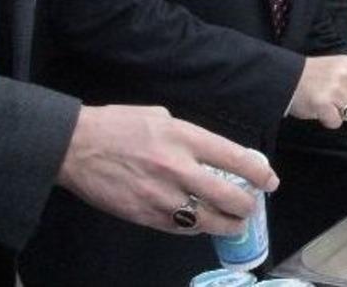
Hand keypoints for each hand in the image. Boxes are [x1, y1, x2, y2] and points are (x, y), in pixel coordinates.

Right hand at [58, 105, 278, 235]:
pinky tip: (202, 224)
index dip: (260, 174)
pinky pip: (181, 228)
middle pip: (229, 196)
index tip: (270, 182)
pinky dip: (197, 228)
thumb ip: (192, 137)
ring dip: (227, 224)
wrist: (76, 147)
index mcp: (186, 138)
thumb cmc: (119, 125)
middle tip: (252, 206)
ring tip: (235, 223)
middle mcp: (179, 168)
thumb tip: (216, 153)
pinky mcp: (144, 216)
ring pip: (207, 220)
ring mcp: (161, 196)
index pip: (236, 160)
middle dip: (248, 206)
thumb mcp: (163, 118)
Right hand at [288, 55, 346, 127]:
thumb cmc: (310, 76)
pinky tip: (318, 110)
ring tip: (324, 102)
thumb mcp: (336, 69)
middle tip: (333, 101)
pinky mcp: (324, 102)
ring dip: (337, 113)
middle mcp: (345, 75)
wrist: (285, 77)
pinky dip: (328, 120)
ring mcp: (335, 88)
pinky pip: (336, 122)